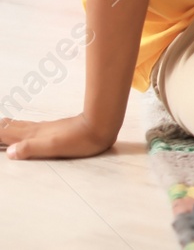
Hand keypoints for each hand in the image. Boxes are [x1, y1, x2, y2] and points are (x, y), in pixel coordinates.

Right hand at [1, 113, 117, 159]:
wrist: (100, 125)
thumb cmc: (79, 140)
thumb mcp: (53, 147)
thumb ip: (31, 148)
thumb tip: (10, 152)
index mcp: (32, 135)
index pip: (5, 133)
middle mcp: (35, 130)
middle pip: (9, 126)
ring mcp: (44, 128)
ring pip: (19, 125)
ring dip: (7, 126)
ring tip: (1, 126)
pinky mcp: (53, 128)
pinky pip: (29, 126)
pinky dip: (18, 127)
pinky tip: (24, 128)